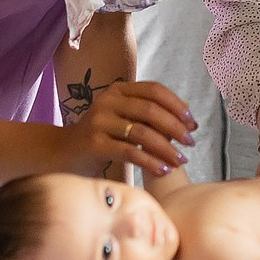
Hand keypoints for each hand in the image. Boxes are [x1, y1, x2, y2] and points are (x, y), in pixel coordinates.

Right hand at [65, 77, 194, 176]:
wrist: (66, 153)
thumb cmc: (104, 136)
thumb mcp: (125, 118)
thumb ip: (149, 114)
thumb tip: (187, 114)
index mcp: (118, 89)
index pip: (154, 90)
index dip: (177, 105)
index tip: (193, 123)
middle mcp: (107, 101)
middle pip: (150, 110)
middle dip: (176, 128)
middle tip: (191, 144)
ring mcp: (98, 122)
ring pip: (142, 133)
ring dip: (167, 148)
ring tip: (181, 160)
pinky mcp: (94, 144)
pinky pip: (129, 152)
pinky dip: (150, 162)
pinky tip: (164, 170)